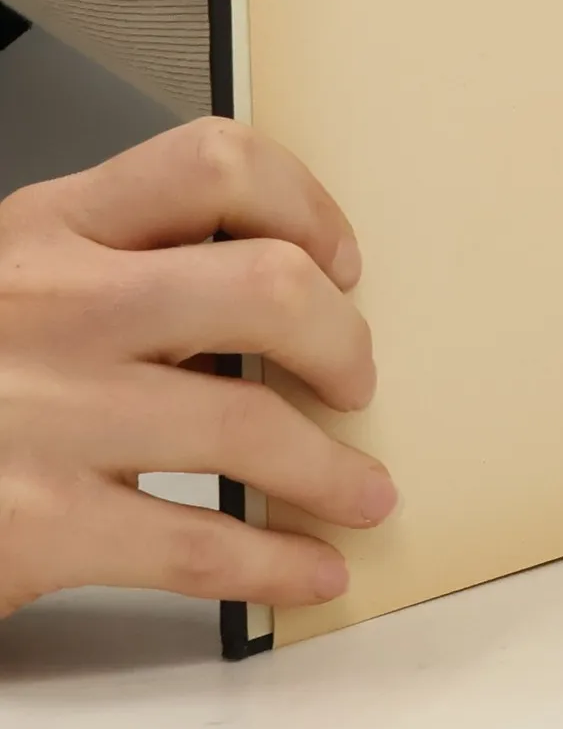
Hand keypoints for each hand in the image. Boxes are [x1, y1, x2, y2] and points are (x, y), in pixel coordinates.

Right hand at [0, 119, 392, 618]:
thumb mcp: (19, 282)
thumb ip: (127, 264)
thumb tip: (284, 292)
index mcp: (52, 228)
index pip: (216, 163)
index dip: (306, 207)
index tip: (342, 260)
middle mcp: (54, 306)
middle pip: (267, 288)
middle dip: (342, 341)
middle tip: (352, 379)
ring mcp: (43, 415)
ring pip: (249, 426)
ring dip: (333, 468)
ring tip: (362, 490)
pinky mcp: (33, 524)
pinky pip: (199, 544)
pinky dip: (277, 561)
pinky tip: (308, 566)